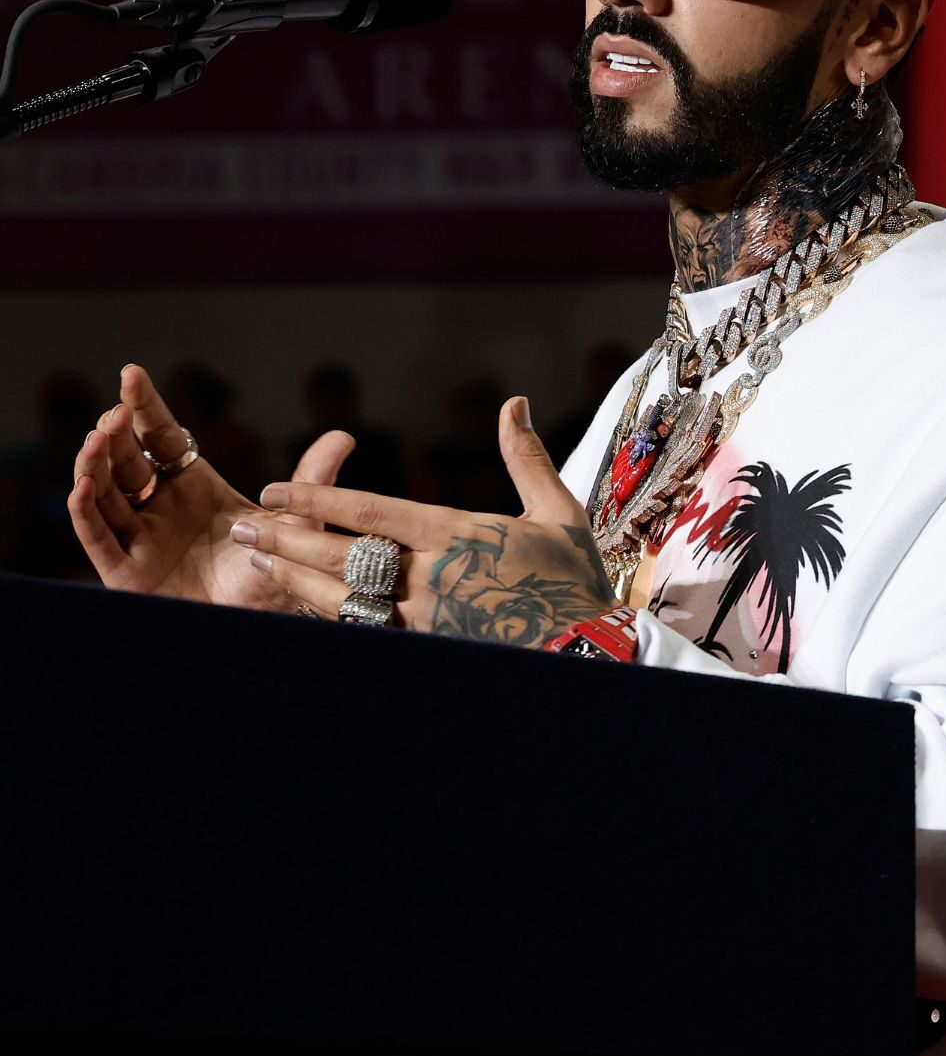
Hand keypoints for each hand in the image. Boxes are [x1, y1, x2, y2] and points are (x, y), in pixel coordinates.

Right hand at [68, 362, 352, 608]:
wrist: (260, 624)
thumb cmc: (273, 571)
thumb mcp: (294, 522)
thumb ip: (311, 480)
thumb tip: (344, 437)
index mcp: (192, 484)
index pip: (162, 437)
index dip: (145, 406)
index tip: (131, 373)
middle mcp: (159, 505)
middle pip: (128, 461)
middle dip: (117, 435)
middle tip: (117, 413)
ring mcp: (139, 536)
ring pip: (105, 493)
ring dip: (95, 464)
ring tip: (97, 437)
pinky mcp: (125, 570)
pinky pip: (98, 536)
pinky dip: (85, 510)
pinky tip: (82, 485)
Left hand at [236, 396, 614, 642]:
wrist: (593, 653)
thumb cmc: (576, 581)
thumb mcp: (557, 512)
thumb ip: (525, 457)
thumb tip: (513, 402)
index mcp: (458, 535)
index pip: (371, 513)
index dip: (318, 501)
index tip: (275, 491)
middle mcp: (433, 578)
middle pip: (343, 556)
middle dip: (288, 541)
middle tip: (242, 530)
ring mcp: (427, 620)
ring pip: (345, 600)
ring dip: (296, 582)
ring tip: (258, 565)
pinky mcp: (429, 649)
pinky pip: (366, 632)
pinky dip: (329, 617)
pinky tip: (302, 607)